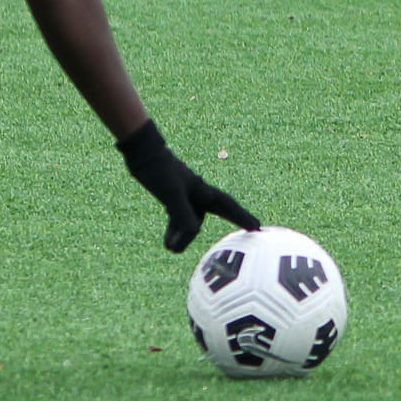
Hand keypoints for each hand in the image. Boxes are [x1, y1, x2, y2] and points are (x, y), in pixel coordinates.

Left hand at [117, 118, 260, 252]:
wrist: (142, 153)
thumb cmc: (159, 170)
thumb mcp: (171, 193)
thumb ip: (181, 213)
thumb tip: (192, 233)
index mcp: (203, 190)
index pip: (228, 206)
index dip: (243, 217)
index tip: (257, 227)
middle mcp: (198, 193)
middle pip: (218, 212)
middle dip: (231, 220)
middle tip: (251, 229)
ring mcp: (186, 195)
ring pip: (192, 220)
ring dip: (184, 235)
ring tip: (170, 247)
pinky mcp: (173, 196)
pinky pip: (179, 219)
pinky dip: (174, 231)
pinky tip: (167, 241)